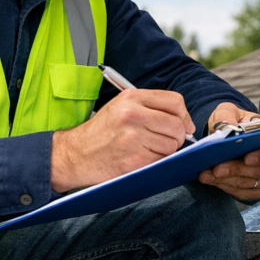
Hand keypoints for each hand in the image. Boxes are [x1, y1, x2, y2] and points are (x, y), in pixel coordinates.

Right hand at [50, 89, 195, 192]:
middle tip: (169, 141)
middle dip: (178, 136)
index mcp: (132, 98)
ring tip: (149, 149)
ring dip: (167, 151)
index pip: (175, 101)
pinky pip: (160, 160)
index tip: (184, 125)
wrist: (75, 154)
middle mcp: (132, 115)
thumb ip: (150, 108)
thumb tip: (184, 122)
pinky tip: (142, 158)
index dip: (184, 116)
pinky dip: (157, 162)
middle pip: (177, 125)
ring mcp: (133, 137)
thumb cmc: (101, 132)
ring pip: (171, 144)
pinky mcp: (133, 159)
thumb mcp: (121, 107)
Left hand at [198, 102, 259, 199]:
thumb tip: (227, 126)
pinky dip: (225, 186)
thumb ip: (227, 115)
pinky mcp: (258, 190)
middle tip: (217, 168)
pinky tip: (211, 179)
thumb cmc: (236, 123)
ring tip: (208, 174)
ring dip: (227, 180)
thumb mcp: (229, 111)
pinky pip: (243, 192)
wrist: (231, 137)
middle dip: (237, 170)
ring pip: (250, 184)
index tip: (246, 158)